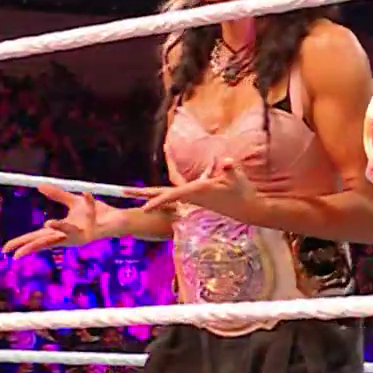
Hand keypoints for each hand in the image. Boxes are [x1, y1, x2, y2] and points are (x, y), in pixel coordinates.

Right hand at [2, 186, 128, 257]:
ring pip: (70, 231)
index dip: (22, 243)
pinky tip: (88, 194)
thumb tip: (40, 186)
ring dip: (61, 226)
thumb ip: (58, 195)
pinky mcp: (97, 229)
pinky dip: (90, 202)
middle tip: (16, 255)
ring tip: (48, 224)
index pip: (38, 238)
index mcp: (62, 231)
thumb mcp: (75, 202)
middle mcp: (70, 236)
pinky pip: (92, 212)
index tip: (6, 249)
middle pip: (47, 242)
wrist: (119, 218)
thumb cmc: (97, 214)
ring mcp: (83, 234)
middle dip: (33, 246)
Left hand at [135, 158, 260, 220]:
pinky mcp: (196, 197)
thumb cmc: (242, 193)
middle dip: (143, 194)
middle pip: (163, 195)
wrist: (248, 209)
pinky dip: (165, 192)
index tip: (142, 208)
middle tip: (123, 191)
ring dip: (150, 193)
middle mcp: (191, 195)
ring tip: (133, 191)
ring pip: (167, 194)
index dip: (158, 202)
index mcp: (197, 191)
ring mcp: (192, 197)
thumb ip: (230, 169)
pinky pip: (176, 192)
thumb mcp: (237, 179)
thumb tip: (226, 162)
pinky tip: (161, 181)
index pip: (174, 196)